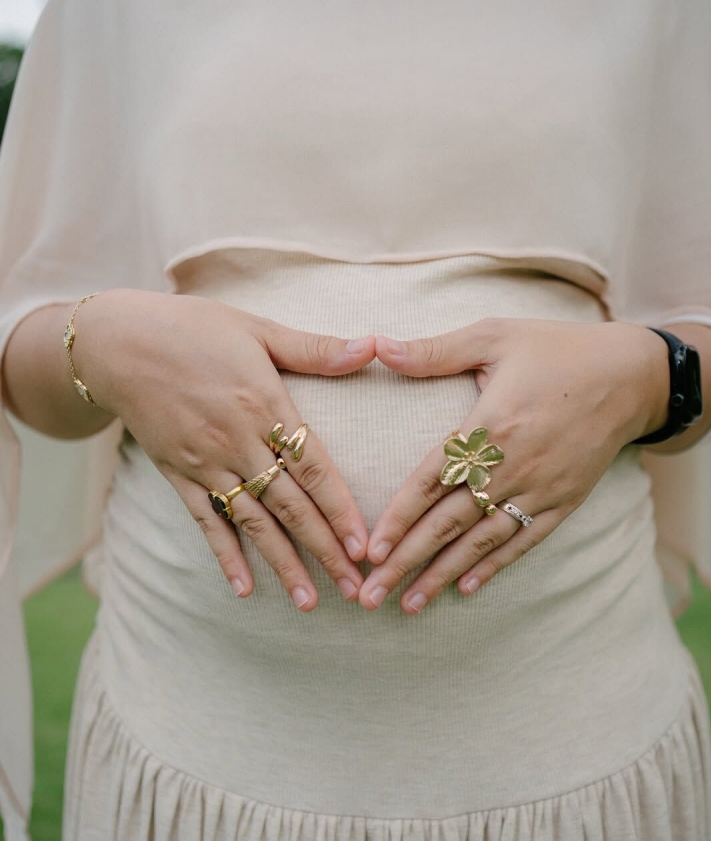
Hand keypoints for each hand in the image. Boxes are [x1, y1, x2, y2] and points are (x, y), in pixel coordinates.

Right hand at [75, 289, 375, 610]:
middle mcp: (237, 441)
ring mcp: (205, 462)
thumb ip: (315, 349)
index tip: (365, 546)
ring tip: (310, 602)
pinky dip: (225, 555)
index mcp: (264, 404)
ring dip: (283, 564)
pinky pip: (205, 521)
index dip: (340, 509)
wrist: (117, 344)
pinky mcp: (177, 474)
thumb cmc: (194, 329)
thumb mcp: (258, 330)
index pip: (313, 468)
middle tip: (355, 588)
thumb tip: (373, 346)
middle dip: (325, 550)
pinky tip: (244, 589)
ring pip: (253, 523)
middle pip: (290, 505)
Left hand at [358, 318, 668, 613]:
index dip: (399, 517)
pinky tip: (466, 588)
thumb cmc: (556, 350)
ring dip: (442, 575)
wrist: (631, 375)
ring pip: (482, 541)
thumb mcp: (494, 336)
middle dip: (407, 561)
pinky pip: (523, 540)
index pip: (432, 480)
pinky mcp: (564, 501)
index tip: (370, 550)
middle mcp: (512, 466)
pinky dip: (494, 566)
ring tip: (408, 606)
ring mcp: (540, 488)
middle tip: (371, 595)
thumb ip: (434, 350)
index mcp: (490, 426)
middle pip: (449, 522)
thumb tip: (377, 345)